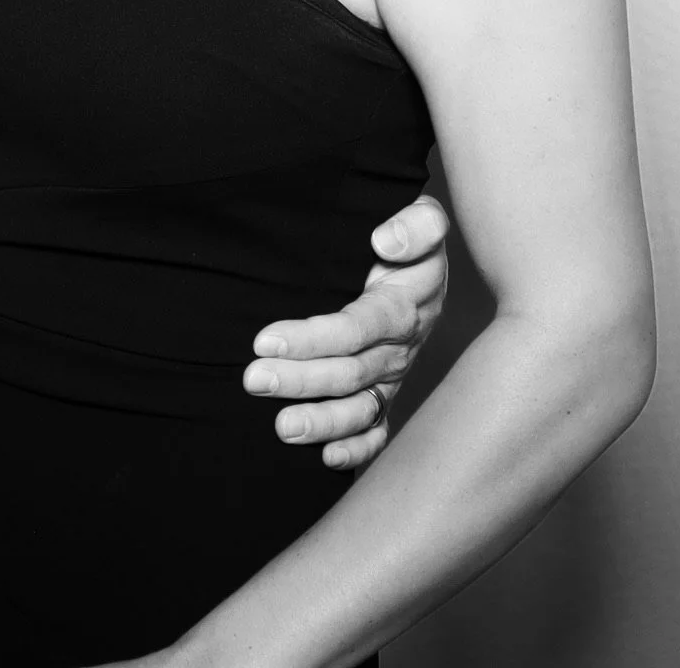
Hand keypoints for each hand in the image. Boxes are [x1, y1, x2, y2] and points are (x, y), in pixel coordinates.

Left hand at [243, 192, 450, 469]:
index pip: (357, 327)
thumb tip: (385, 242)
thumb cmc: (412, 238)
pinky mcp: (388, 392)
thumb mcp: (423, 219)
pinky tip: (328, 460)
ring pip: (361, 407)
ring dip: (323, 421)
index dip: (314, 338)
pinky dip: (358, 448)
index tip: (264, 340)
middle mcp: (400, 347)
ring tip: (282, 428)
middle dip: (301, 379)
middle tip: (254, 380)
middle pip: (351, 371)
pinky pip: (379, 428)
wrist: (425, 266)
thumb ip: (415, 225)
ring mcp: (394, 375)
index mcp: (404, 305)